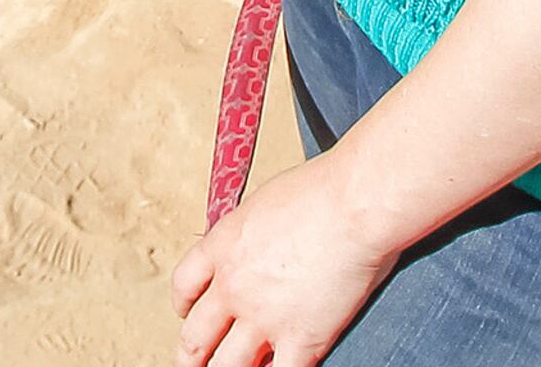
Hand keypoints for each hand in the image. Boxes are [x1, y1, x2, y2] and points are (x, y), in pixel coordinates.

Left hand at [171, 154, 396, 366]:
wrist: (356, 203)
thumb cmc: (323, 190)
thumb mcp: (263, 202)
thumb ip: (250, 233)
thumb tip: (255, 244)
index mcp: (223, 247)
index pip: (184, 285)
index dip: (183, 306)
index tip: (188, 314)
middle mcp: (234, 287)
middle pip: (195, 338)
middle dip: (190, 358)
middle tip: (193, 365)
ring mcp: (265, 318)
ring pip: (227, 366)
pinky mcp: (303, 339)